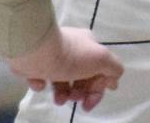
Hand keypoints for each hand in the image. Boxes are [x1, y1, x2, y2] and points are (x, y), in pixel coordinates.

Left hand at [8, 26, 122, 112]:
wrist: (36, 51)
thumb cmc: (71, 56)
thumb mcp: (101, 59)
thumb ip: (113, 68)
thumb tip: (114, 81)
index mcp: (89, 45)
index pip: (100, 70)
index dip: (97, 89)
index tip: (89, 104)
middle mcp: (73, 49)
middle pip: (81, 77)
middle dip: (80, 92)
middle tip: (75, 99)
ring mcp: (53, 56)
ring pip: (61, 80)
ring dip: (63, 93)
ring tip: (59, 99)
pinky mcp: (35, 63)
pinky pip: (41, 77)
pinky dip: (41, 84)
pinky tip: (41, 83)